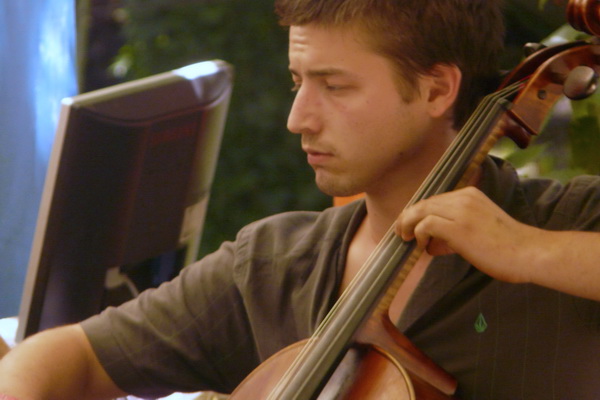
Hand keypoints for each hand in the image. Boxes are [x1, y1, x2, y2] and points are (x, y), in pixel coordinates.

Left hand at [395, 186, 539, 283]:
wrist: (529, 253)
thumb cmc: (507, 247)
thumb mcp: (479, 228)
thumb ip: (455, 230)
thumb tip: (431, 244)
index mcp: (469, 195)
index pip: (434, 200)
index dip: (419, 213)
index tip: (411, 227)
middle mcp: (463, 198)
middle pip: (424, 203)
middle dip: (408, 218)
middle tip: (401, 233)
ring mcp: (461, 211)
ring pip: (420, 211)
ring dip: (409, 226)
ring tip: (407, 240)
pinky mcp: (458, 228)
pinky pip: (426, 224)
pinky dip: (419, 235)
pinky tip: (423, 247)